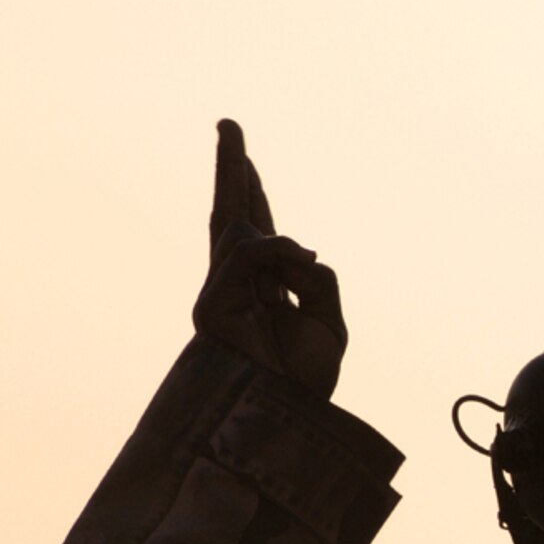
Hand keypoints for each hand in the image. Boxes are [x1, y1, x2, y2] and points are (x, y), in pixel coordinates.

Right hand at [191, 119, 345, 397]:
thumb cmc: (306, 380)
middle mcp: (239, 286)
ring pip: (241, 233)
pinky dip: (277, 254)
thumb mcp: (330, 321)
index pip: (258, 231)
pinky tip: (302, 260)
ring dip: (269, 223)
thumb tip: (295, 250)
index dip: (252, 193)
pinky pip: (247, 259)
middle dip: (232, 171)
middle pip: (233, 216)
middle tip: (228, 125)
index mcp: (268, 288)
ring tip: (295, 250)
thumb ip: (316, 279)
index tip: (244, 158)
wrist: (285, 418)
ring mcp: (222, 294)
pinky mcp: (213, 307)